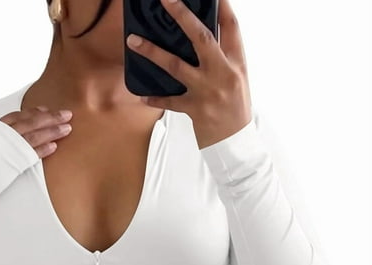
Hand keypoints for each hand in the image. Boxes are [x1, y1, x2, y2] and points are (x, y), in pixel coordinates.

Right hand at [0, 106, 72, 158]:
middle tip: (67, 114)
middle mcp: (4, 133)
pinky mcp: (14, 162)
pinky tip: (55, 146)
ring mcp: (10, 147)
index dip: (35, 111)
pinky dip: (43, 149)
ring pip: (35, 135)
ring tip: (67, 129)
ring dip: (53, 131)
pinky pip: (31, 154)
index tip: (47, 109)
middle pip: (32, 122)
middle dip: (51, 118)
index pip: (19, 115)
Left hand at [126, 0, 252, 148]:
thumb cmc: (236, 111)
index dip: (221, 6)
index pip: (231, 27)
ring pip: (177, 65)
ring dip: (153, 52)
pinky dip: (156, 98)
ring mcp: (208, 91)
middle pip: (202, 38)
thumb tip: (202, 40)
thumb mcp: (237, 80)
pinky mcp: (195, 109)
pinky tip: (142, 95)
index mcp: (237, 64)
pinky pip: (170, 102)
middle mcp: (223, 73)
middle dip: (182, 15)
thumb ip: (223, 59)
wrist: (237, 144)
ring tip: (134, 41)